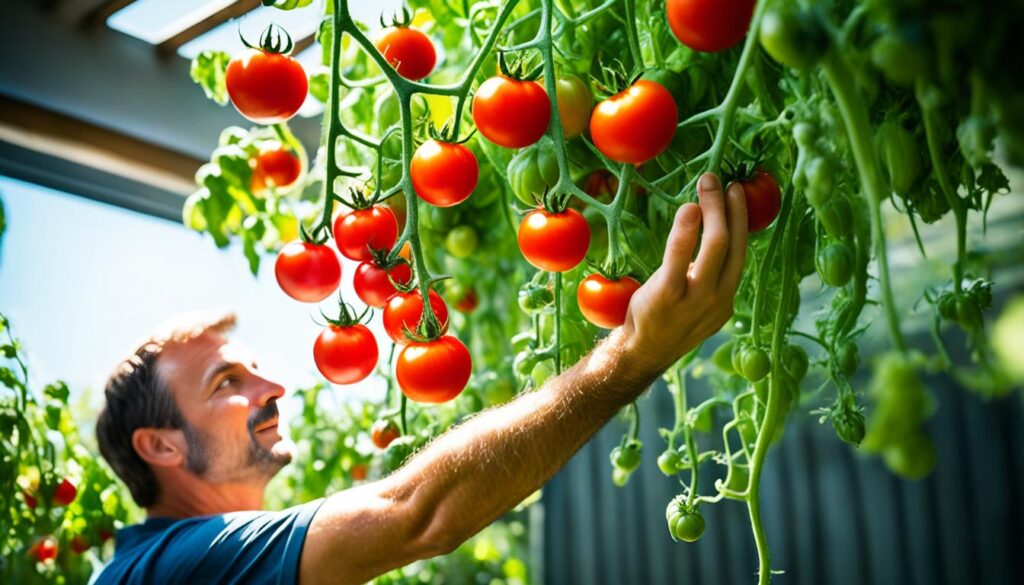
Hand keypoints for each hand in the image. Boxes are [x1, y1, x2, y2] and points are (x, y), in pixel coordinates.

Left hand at [621, 172, 747, 375]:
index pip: (740, 252)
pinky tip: (689, 209)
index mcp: (727, 298)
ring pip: (715, 246)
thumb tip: (713, 232)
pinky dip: (687, 231)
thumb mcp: (698, 302)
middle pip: (732, 244)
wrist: (642, 353)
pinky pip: (681, 257)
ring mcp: (696, 298)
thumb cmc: (667, 321)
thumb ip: (709, 275)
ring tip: (707, 184)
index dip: (741, 220)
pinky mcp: (669, 295)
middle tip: (720, 180)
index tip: (736, 194)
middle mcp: (719, 298)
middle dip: (730, 208)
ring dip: (713, 209)